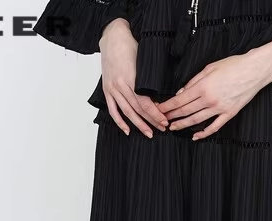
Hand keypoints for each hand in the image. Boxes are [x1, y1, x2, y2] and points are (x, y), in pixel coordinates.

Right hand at [100, 18, 167, 136]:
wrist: (112, 36)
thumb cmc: (130, 45)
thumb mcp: (144, 61)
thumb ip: (150, 79)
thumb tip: (162, 95)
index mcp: (131, 79)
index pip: (145, 103)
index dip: (155, 114)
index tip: (164, 121)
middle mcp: (120, 85)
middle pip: (137, 110)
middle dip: (151, 121)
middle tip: (161, 129)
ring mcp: (112, 88)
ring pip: (126, 112)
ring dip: (138, 124)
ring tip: (148, 133)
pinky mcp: (107, 89)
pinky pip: (112, 109)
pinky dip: (119, 121)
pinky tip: (127, 130)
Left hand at [157, 53, 271, 139]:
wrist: (254, 70)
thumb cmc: (233, 65)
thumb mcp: (210, 68)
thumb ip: (194, 81)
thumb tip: (181, 92)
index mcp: (203, 86)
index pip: (180, 100)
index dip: (168, 106)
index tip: (159, 109)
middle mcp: (210, 99)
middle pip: (185, 111)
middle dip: (172, 116)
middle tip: (161, 120)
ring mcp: (220, 109)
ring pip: (197, 120)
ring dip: (183, 125)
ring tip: (173, 128)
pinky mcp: (229, 114)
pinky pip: (214, 127)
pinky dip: (204, 133)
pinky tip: (195, 136)